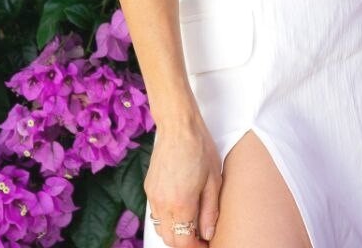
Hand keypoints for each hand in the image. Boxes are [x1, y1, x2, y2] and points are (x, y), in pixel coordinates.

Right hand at [144, 117, 221, 245]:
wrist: (178, 125)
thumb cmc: (199, 148)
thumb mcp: (213, 180)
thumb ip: (210, 211)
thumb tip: (208, 234)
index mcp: (180, 204)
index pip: (183, 243)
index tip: (206, 244)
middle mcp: (162, 204)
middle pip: (169, 240)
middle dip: (185, 242)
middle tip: (200, 235)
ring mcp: (152, 196)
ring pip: (160, 229)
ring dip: (174, 231)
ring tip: (191, 221)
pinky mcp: (148, 188)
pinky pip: (156, 214)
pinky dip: (167, 218)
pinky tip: (180, 206)